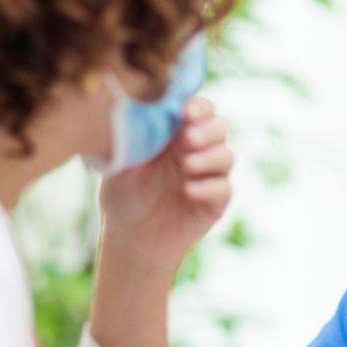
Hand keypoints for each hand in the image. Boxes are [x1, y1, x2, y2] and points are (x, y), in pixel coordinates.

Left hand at [98, 97, 232, 274]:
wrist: (130, 239)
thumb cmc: (122, 196)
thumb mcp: (120, 163)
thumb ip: (132, 136)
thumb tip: (135, 106)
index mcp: (175, 135)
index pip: (198, 110)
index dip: (198, 107)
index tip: (186, 111)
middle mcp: (196, 152)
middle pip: (219, 128)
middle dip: (207, 130)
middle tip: (189, 138)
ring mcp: (208, 176)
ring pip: (226, 156)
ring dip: (209, 157)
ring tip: (187, 166)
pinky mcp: (215, 202)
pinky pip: (224, 188)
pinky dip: (209, 187)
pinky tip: (188, 191)